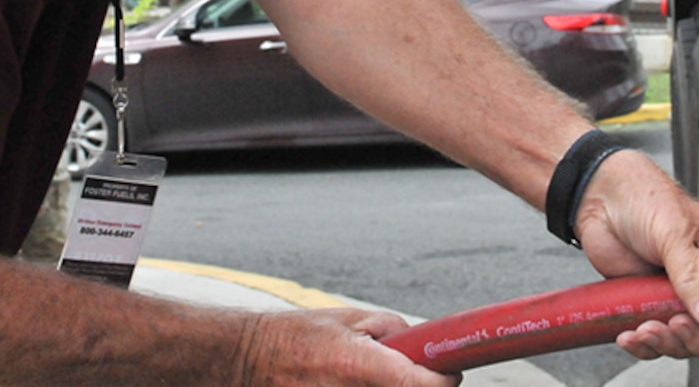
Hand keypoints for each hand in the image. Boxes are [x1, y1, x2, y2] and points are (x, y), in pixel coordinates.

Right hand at [242, 307, 462, 386]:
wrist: (249, 361)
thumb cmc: (298, 336)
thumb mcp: (348, 319)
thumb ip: (390, 331)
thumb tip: (421, 346)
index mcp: (360, 367)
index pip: (424, 386)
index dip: (444, 381)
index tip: (449, 374)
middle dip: (412, 386)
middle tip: (406, 373)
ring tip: (360, 376)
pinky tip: (345, 383)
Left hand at [571, 150, 698, 358]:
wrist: (601, 198)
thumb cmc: (646, 197)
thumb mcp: (674, 233)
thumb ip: (692, 276)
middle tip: (678, 325)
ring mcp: (684, 296)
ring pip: (691, 339)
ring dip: (669, 342)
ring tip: (647, 328)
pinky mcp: (655, 305)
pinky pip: (659, 337)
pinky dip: (645, 344)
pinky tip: (631, 335)